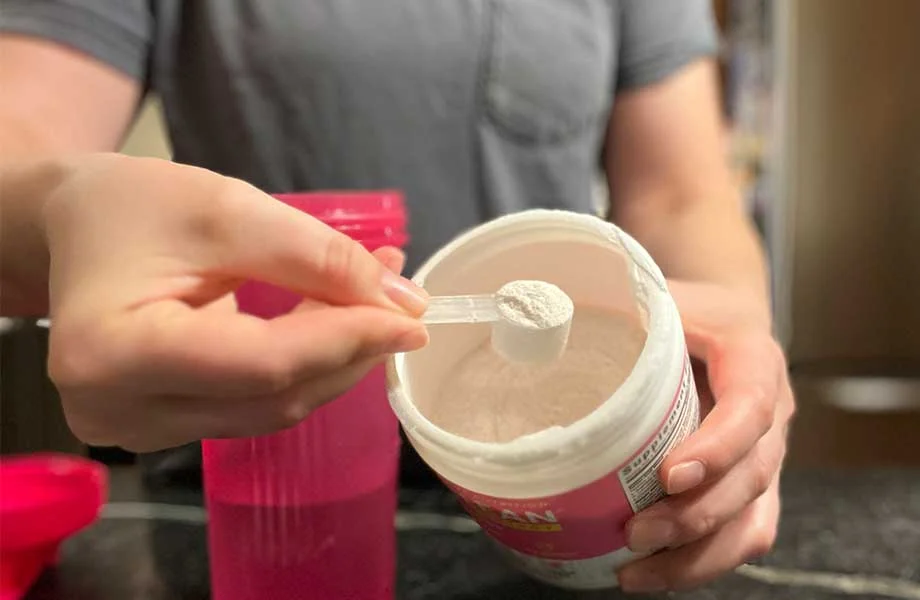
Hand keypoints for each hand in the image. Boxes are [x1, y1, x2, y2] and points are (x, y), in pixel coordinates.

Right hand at [43, 154, 428, 451]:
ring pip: (272, 409)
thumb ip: (316, 257)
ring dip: (335, 360)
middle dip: (350, 350)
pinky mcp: (161, 428)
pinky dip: (303, 367)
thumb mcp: (225, 208)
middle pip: (273, 397)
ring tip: (374, 303)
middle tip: (401, 303)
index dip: (347, 341)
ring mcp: (137, 431)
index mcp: (113, 353)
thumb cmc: (132, 206)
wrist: (74, 230)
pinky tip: (331, 325)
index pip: (263, 365)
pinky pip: (255, 407)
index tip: (411, 317)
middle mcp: (118, 412)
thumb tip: (403, 303)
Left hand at [618, 281, 794, 591]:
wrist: (732, 320)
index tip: (668, 475)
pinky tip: (650, 574)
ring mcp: (766, 457)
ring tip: (634, 573)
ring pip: (751, 522)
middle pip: (751, 479)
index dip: (716, 448)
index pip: (751, 409)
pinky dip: (700, 564)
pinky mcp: (751, 487)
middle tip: (635, 532)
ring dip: (697, 556)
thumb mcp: (664, 293)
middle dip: (695, 516)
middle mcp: (772, 416)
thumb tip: (541, 320)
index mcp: (754, 361)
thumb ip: (624, 306)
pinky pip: (741, 537)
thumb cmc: (691, 309)